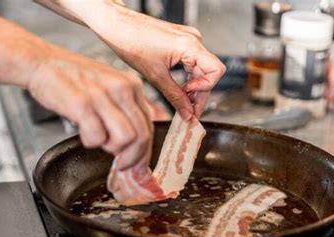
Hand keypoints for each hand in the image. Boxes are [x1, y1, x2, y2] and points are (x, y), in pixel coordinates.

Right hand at [28, 47, 152, 169]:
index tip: (138, 167)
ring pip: (125, 139)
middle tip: (121, 165)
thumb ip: (125, 109)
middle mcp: (121, 88)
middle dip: (132, 158)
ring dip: (112, 150)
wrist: (42, 62)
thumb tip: (139, 143)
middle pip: (141, 136)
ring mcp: (102, 95)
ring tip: (99, 141)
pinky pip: (96, 137)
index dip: (144, 152)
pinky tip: (83, 133)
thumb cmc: (74, 77)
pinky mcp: (81, 104)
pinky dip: (91, 143)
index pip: (149, 126)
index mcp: (132, 85)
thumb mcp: (109, 85)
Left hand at [54, 1, 225, 119]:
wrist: (117, 25)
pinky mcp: (181, 41)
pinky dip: (188, 78)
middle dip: (199, 95)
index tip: (191, 103)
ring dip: (193, 88)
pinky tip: (179, 89)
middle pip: (209, 73)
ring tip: (182, 104)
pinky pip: (193, 63)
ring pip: (201, 70)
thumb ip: (175, 97)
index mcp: (190, 45)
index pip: (216, 71)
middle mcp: (193, 39)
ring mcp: (188, 39)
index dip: (205, 90)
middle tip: (189, 114)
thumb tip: (188, 113)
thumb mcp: (155, 76)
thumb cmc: (131, 42)